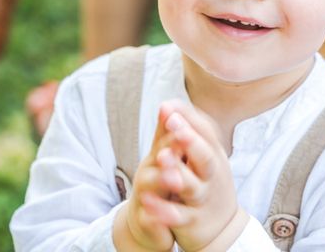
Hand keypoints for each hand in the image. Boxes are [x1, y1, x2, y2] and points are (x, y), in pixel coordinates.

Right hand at [112, 111, 177, 251]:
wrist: (145, 222)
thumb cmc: (160, 183)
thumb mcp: (166, 156)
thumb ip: (170, 132)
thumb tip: (175, 102)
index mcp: (159, 155)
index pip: (166, 134)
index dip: (170, 123)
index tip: (174, 109)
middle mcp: (149, 170)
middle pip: (157, 154)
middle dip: (168, 145)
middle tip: (179, 137)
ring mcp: (145, 194)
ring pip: (150, 184)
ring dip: (162, 178)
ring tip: (175, 176)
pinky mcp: (146, 219)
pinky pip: (149, 217)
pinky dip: (155, 215)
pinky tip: (161, 215)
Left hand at [141, 101, 248, 251]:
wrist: (224, 229)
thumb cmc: (208, 183)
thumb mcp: (202, 157)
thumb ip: (185, 132)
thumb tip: (167, 103)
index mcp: (213, 155)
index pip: (206, 132)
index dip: (187, 118)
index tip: (167, 106)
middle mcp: (212, 175)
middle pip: (205, 156)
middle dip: (190, 140)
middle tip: (173, 124)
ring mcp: (203, 198)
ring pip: (193, 186)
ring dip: (177, 172)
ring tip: (161, 158)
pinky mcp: (193, 221)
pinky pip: (178, 216)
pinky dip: (164, 210)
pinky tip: (147, 201)